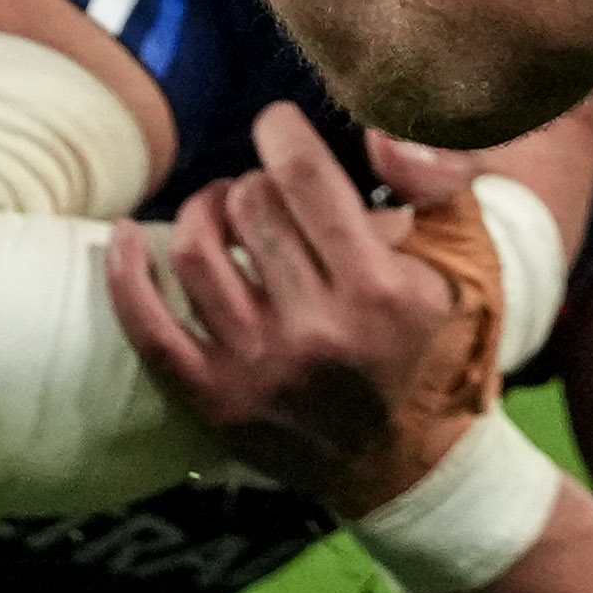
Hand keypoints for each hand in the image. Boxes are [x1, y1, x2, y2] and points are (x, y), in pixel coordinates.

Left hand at [103, 114, 508, 515]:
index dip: (281, 133)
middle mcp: (317, 332)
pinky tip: (124, 239)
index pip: (304, 178)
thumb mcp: (468, 257)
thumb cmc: (437, 344)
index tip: (279, 125)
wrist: (409, 467)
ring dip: (201, 211)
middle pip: (248, 206)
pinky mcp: (215, 404)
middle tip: (267, 189)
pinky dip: (125, 276)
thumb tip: (375, 130)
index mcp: (380, 290)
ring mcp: (259, 371)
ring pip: (195, 252)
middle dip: (253, 179)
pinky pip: (148, 328)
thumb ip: (436, 180)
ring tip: (220, 210)